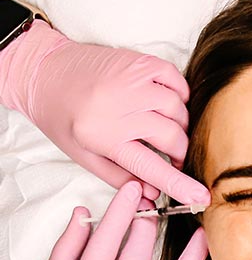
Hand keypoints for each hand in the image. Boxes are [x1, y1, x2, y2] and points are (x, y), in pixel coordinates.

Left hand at [0, 20, 208, 204]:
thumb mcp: (85, 157)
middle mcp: (120, 107)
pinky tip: (165, 102)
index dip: (180, 185)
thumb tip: (154, 196)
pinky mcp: (139, 62)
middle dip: (179, 152)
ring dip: (179, 124)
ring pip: (179, 110)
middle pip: (173, 137)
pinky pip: (177, 80)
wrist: (42, 71)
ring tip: (162, 127)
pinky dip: (179, 95)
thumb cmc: (63, 118)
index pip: (152, 167)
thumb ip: (122, 178)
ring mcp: (132, 81)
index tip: (201, 197)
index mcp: (103, 136)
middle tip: (172, 157)